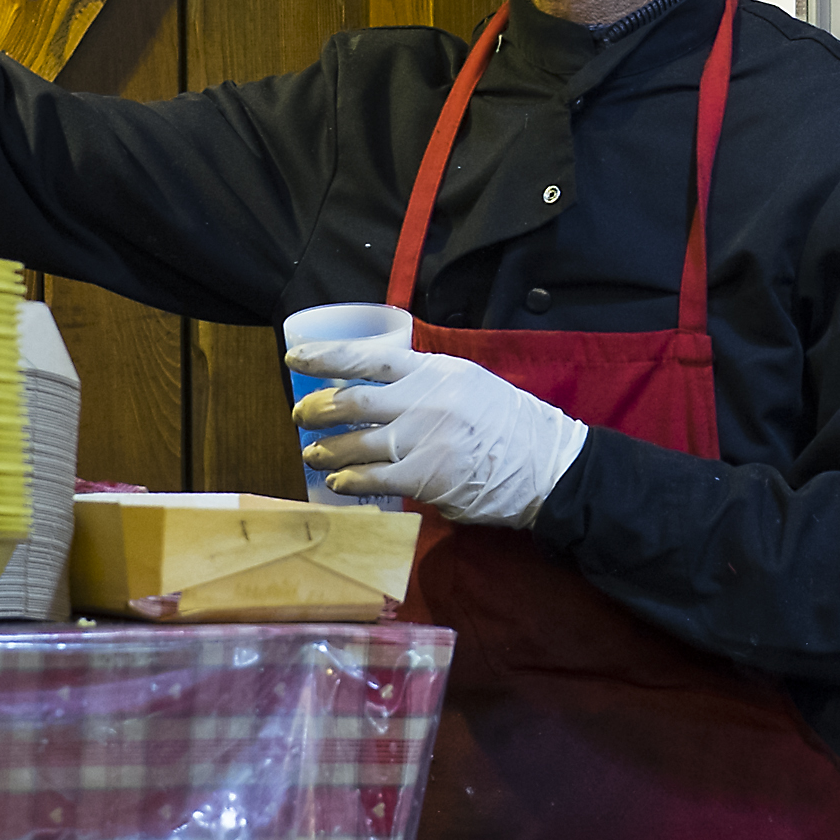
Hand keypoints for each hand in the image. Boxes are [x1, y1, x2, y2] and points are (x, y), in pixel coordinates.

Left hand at [287, 337, 588, 528]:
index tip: (294, 357)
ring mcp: (423, 439)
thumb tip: (376, 389)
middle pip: (352, 401)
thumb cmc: (505, 422)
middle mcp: (424, 399)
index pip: (367, 356)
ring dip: (326, 449)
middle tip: (300, 415)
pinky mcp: (426, 478)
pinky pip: (373, 479)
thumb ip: (423, 382)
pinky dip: (349, 481)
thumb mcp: (466, 382)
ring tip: (312, 453)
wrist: (544, 463)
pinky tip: (338, 483)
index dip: (325, 356)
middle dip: (316, 409)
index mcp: (433, 370)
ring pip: (356, 442)